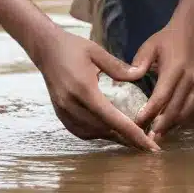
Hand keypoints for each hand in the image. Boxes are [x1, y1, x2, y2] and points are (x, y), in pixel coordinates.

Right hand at [38, 29, 160, 151]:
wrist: (45, 48)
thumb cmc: (72, 47)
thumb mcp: (97, 51)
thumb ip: (118, 67)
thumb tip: (139, 75)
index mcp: (84, 89)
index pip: (112, 118)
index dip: (132, 133)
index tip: (148, 146)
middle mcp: (72, 104)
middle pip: (103, 129)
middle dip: (125, 138)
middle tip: (145, 142)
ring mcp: (64, 111)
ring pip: (91, 133)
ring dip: (111, 136)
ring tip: (130, 137)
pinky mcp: (60, 113)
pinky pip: (80, 131)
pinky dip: (95, 133)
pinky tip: (107, 130)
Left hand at [132, 19, 193, 137]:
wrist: (190, 32)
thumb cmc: (166, 40)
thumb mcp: (149, 46)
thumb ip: (139, 62)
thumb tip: (130, 78)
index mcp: (175, 69)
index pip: (161, 96)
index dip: (150, 112)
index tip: (137, 123)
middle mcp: (190, 79)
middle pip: (174, 109)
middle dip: (160, 125)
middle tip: (146, 138)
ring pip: (185, 112)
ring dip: (171, 126)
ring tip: (157, 136)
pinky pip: (193, 109)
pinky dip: (182, 119)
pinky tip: (170, 126)